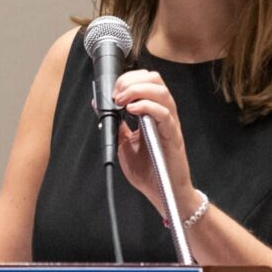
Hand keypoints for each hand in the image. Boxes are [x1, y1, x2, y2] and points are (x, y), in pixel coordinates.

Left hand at [113, 69, 202, 217]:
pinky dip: (147, 107)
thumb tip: (99, 105)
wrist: (163, 193)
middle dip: (132, 80)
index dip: (129, 78)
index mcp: (153, 112)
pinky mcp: (173, 136)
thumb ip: (115, 124)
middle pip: (155, 79)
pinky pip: (164, 114)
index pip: (147, 80)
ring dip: (137, 90)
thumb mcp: (124, 143)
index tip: (112, 89)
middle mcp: (164, 113)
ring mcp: (170, 123)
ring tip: (121, 100)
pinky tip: (132, 110)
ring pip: (161, 92)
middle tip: (116, 93)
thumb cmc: (148, 170)